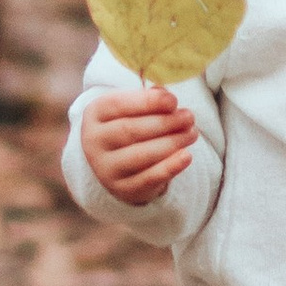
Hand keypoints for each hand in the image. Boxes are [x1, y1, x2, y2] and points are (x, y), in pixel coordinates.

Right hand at [78, 83, 197, 205]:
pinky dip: (169, 167)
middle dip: (164, 123)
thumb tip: (165, 96)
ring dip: (171, 143)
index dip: (147, 102)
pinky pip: (148, 178)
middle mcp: (94, 142)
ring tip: (192, 133)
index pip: (118, 105)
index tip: (173, 100)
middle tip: (189, 117)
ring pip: (140, 155)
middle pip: (130, 131)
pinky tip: (186, 156)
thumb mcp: (132, 107)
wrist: (117, 162)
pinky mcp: (122, 189)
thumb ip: (148, 98)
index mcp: (95, 114)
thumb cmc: (129, 124)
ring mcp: (105, 168)